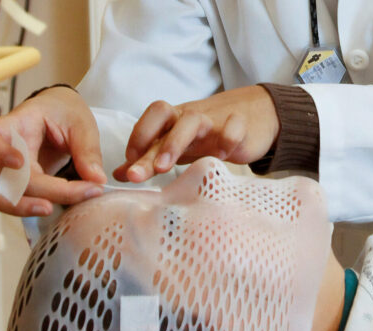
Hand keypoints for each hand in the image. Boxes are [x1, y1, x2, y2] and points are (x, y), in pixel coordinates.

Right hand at [0, 86, 106, 229]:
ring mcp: (4, 168)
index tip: (19, 163)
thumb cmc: (66, 114)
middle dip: (31, 193)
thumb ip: (88, 151)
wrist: (60, 113)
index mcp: (17, 126)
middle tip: (57, 200)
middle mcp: (4, 149)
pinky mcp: (11, 183)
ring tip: (46, 210)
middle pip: (0, 176)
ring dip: (16, 207)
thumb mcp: (81, 124)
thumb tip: (96, 180)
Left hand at [115, 85, 278, 182]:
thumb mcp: (178, 145)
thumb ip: (150, 159)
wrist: (254, 114)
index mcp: (173, 120)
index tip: (129, 167)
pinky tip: (221, 156)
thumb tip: (118, 174)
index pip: (149, 119)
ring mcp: (214, 120)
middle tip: (139, 174)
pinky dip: (226, 138)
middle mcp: (189, 116)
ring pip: (191, 121)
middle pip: (163, 115)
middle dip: (150, 146)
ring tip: (168, 169)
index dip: (137, 138)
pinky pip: (233, 127)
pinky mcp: (240, 126)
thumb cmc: (209, 134)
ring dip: (176, 142)